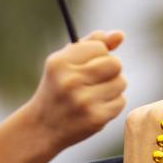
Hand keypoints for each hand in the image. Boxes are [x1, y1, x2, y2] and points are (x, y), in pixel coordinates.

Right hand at [21, 30, 126, 150]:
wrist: (42, 127)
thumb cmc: (57, 89)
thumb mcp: (64, 62)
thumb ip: (91, 44)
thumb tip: (120, 35)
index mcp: (59, 62)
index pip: (100, 47)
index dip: (97, 55)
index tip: (86, 65)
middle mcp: (69, 80)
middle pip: (115, 63)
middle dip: (110, 70)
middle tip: (95, 79)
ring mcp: (83, 101)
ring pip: (120, 82)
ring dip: (112, 87)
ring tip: (94, 94)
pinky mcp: (95, 118)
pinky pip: (120, 102)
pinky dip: (112, 104)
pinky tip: (95, 107)